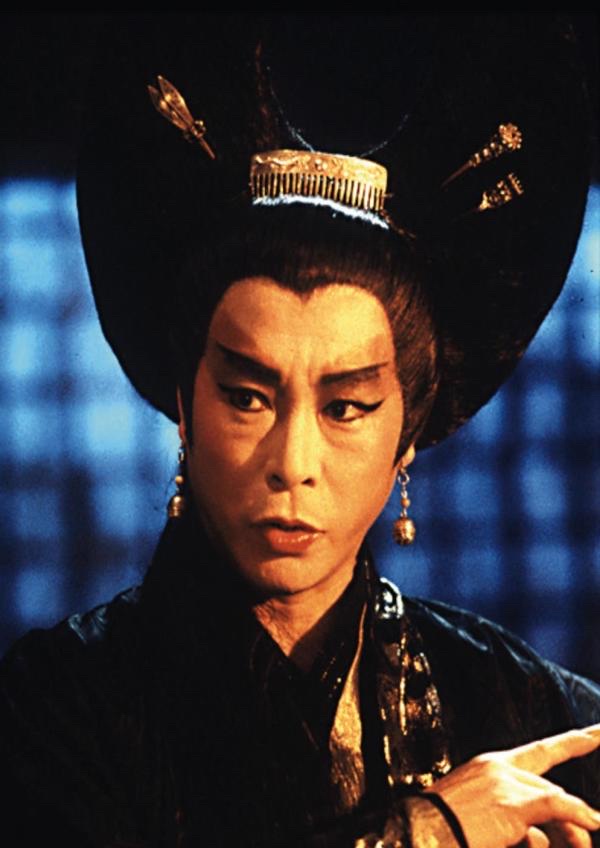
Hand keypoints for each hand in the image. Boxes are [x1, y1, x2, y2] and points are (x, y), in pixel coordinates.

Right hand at [428, 724, 599, 847]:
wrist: (420, 836)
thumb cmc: (445, 832)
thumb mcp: (488, 824)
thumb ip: (520, 824)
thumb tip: (545, 837)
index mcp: (489, 766)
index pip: (541, 750)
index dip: (573, 741)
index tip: (597, 731)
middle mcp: (498, 766)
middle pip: (550, 785)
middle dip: (574, 815)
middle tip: (584, 844)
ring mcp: (504, 781)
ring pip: (555, 797)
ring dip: (574, 827)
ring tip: (582, 846)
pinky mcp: (511, 801)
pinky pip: (556, 805)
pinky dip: (578, 816)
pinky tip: (591, 822)